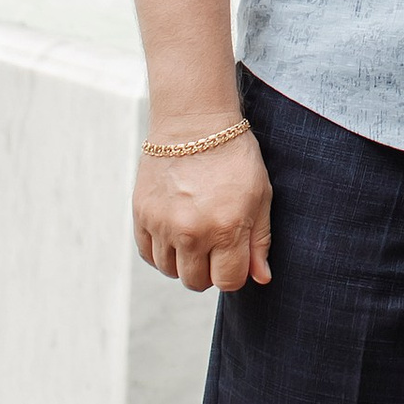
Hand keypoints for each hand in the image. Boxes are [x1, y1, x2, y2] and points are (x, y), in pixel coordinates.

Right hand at [133, 126, 273, 293]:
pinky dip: (161, 251)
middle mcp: (191, 232)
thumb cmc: (234, 157)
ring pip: (170, 271)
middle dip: (209, 270)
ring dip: (184, 261)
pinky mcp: (141, 214)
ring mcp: (162, 224)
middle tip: (214, 246)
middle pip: (196, 281)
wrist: (194, 123)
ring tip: (194, 236)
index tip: (234, 257)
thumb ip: (260, 242)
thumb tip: (261, 278)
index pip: (228, 280)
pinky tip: (174, 234)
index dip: (234, 273)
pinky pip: (148, 254)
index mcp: (226, 229)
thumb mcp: (261, 196)